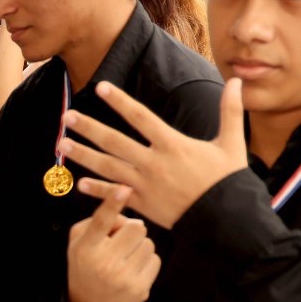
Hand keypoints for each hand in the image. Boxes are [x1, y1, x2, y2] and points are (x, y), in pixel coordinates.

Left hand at [55, 76, 245, 228]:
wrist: (227, 221)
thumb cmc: (228, 181)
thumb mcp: (232, 144)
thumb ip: (230, 111)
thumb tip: (238, 80)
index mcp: (173, 145)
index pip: (141, 117)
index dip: (120, 101)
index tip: (101, 87)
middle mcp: (154, 164)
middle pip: (115, 142)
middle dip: (89, 128)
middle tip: (67, 116)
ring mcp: (146, 186)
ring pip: (108, 168)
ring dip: (83, 156)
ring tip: (62, 144)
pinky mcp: (143, 205)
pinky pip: (115, 196)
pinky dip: (97, 190)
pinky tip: (78, 182)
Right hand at [65, 182, 159, 301]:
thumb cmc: (86, 263)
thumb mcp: (80, 240)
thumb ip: (98, 220)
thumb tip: (123, 210)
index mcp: (86, 248)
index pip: (102, 221)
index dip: (113, 203)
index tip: (124, 189)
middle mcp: (104, 264)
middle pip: (137, 227)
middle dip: (132, 230)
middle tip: (121, 240)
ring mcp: (122, 279)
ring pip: (148, 244)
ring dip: (139, 247)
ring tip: (125, 257)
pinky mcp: (139, 290)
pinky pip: (155, 260)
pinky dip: (146, 262)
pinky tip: (133, 270)